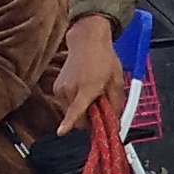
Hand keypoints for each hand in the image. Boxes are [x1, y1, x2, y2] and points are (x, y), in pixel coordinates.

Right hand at [51, 15, 121, 130]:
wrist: (87, 41)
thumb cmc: (104, 59)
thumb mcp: (117, 82)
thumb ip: (116, 104)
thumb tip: (117, 123)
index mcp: (86, 88)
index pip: (76, 110)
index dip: (69, 124)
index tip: (62, 132)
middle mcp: (69, 90)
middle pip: (78, 118)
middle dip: (89, 119)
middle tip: (100, 106)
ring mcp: (60, 89)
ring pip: (72, 112)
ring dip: (83, 110)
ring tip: (92, 93)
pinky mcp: (56, 88)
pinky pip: (67, 104)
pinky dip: (75, 102)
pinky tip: (84, 89)